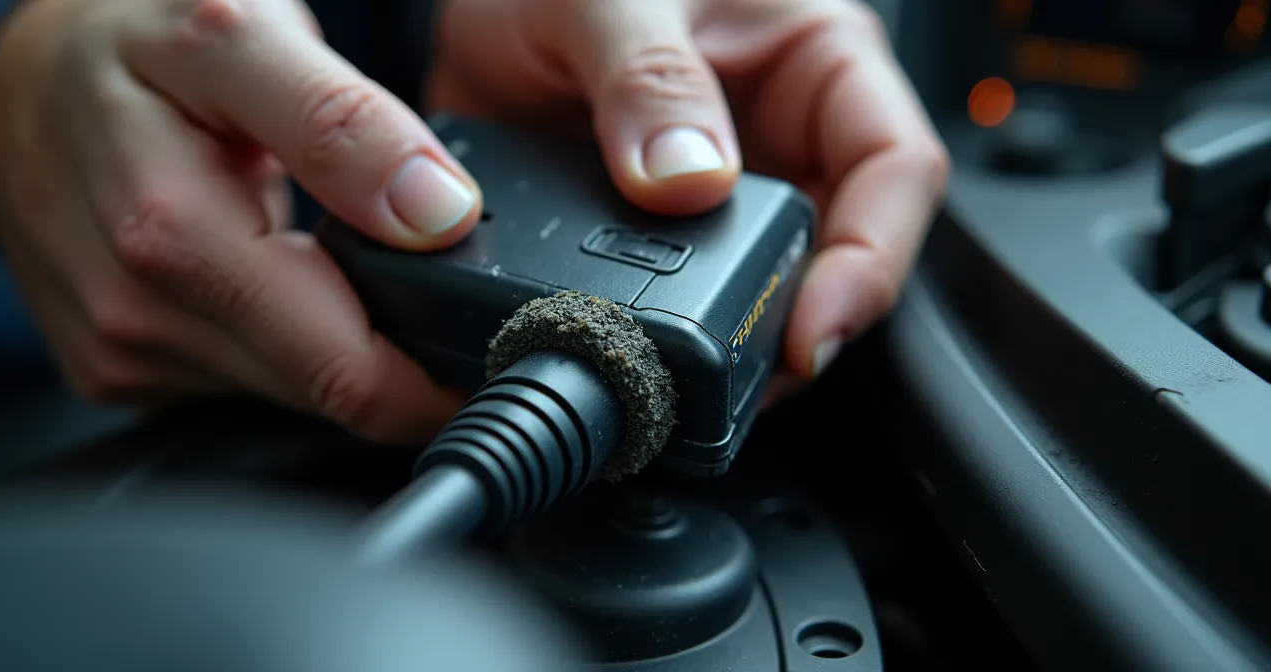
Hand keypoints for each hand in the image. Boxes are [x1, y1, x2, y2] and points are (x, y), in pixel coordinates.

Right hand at [0, 0, 484, 441]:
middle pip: (327, 395)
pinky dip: (277, 339)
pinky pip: (239, 381)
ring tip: (329, 259)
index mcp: (175, 236)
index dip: (438, 377)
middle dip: (393, 355)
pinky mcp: (118, 368)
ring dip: (332, 341)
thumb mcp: (243, 34)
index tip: (488, 347)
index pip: (349, 376)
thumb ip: (343, 124)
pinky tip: (266, 277)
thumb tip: (438, 215)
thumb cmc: (127, 42)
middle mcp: (140, 317)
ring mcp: (126, 352)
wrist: (17, 79)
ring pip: (289, 392)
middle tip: (421, 281)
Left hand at [429, 0, 949, 399]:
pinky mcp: (666, 243)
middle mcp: (784, 137)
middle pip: (840, 252)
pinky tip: (649, 359)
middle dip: (801, 324)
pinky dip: (678, 343)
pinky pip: (693, 308)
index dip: (872, 261)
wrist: (476, 13)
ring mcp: (727, 197)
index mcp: (814, 59)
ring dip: (741, 348)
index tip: (812, 329)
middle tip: (742, 377)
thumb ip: (649, 79)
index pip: (895, 168)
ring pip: (772, 294)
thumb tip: (689, 183)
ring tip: (692, 383)